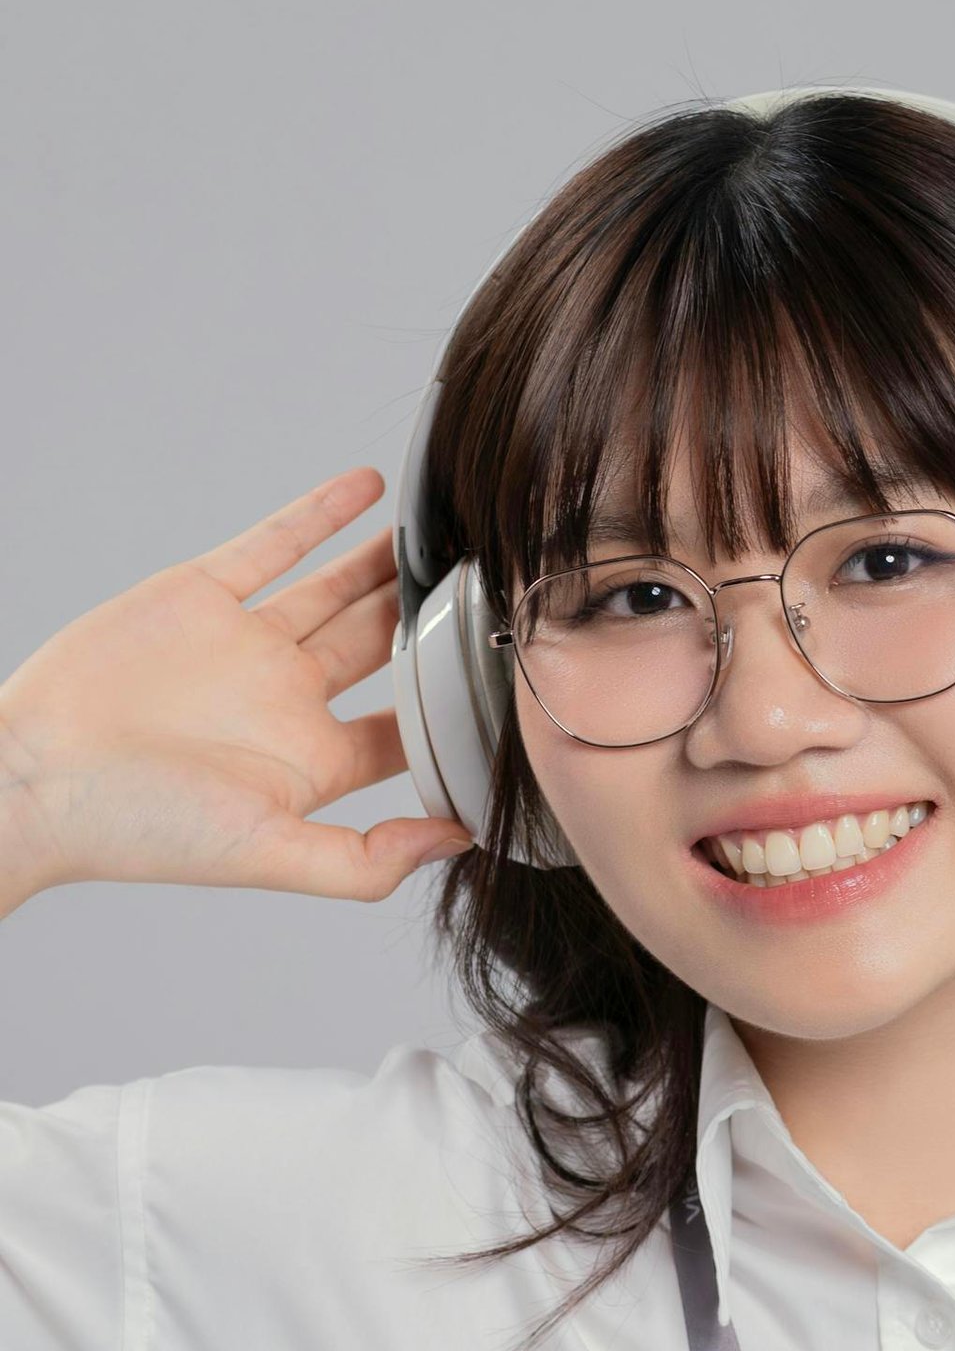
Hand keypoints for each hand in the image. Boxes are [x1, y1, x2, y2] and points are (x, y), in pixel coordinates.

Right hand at [0, 468, 475, 898]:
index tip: (511, 676)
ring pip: (337, 589)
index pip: (404, 730)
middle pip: (382, 649)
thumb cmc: (140, 828)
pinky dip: (321, 514)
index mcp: (311, 763)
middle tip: (492, 582)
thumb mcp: (269, 854)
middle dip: (433, 620)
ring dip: (389, 562)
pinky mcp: (202, 595)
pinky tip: (370, 490)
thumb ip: (366, 860)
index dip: (454, 706)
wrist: (36, 774)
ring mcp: (245, 644)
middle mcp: (285, 700)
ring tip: (448, 533)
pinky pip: (272, 544)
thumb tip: (460, 841)